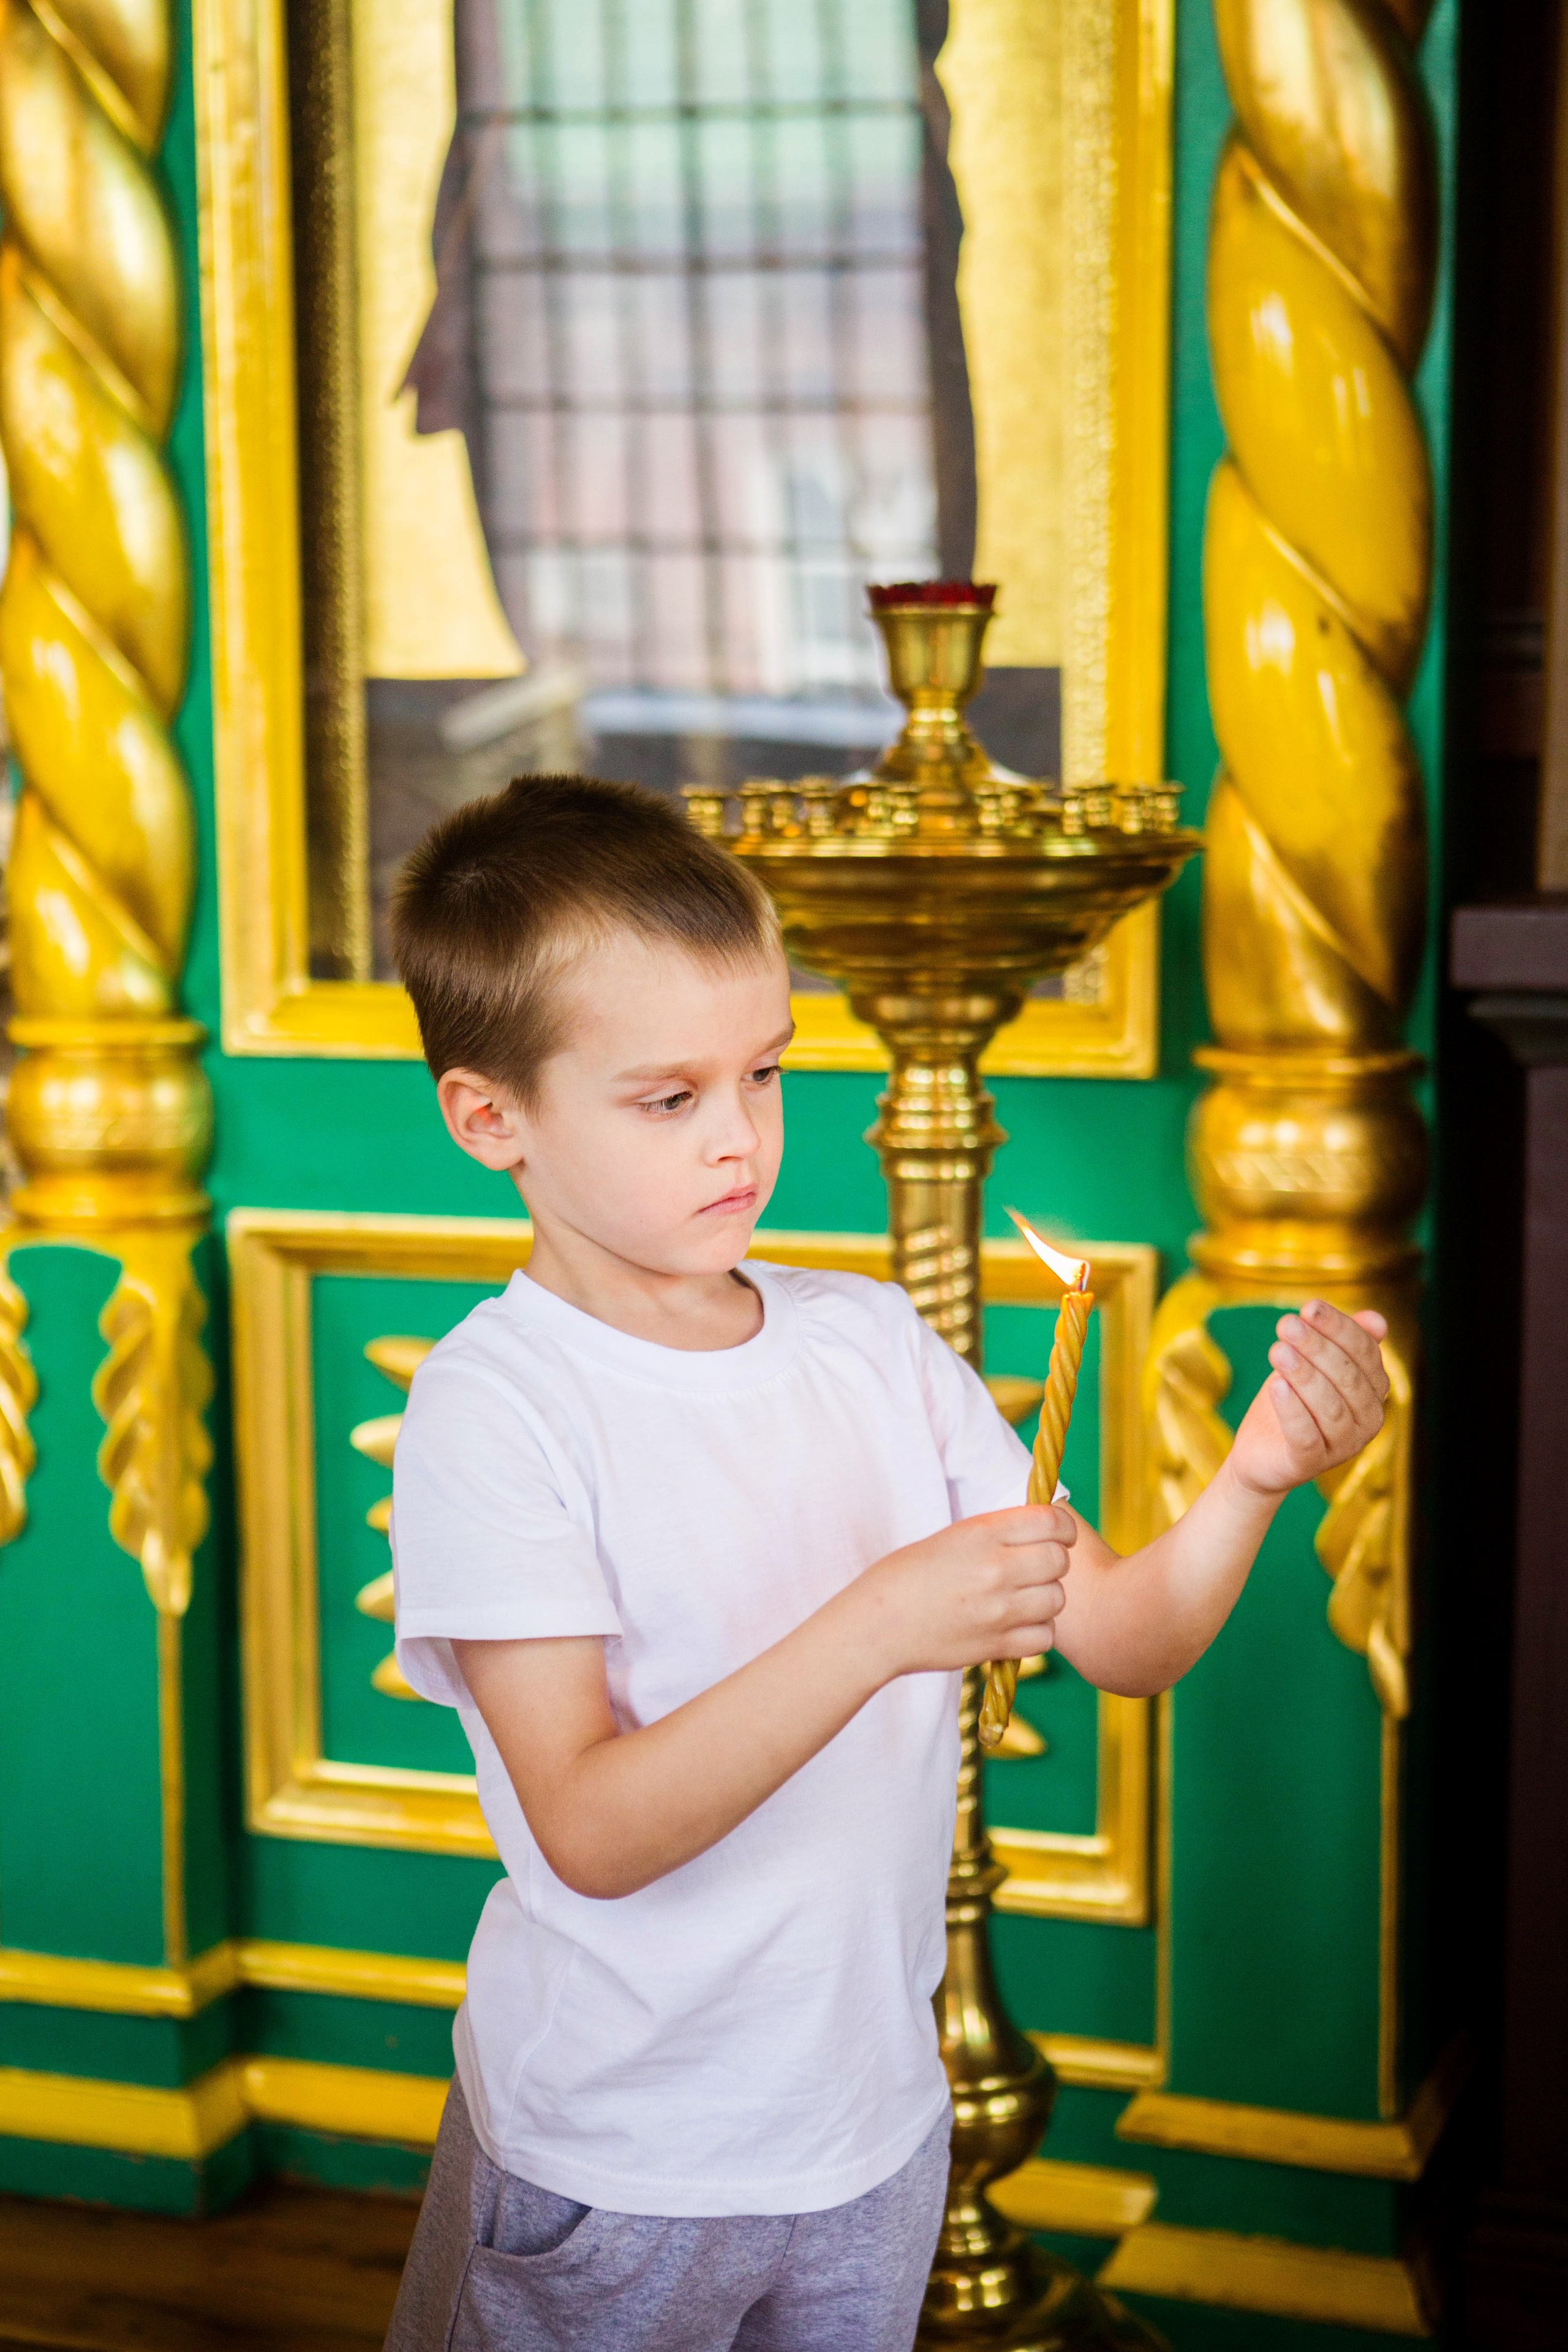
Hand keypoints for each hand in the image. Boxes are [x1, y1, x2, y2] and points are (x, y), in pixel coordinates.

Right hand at [853, 1504, 1074, 1679]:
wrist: (876, 1626)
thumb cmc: (906, 1576)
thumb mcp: (952, 1538)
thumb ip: (997, 1533)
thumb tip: (1039, 1530)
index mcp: (982, 1533)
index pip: (1050, 1521)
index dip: (1063, 1526)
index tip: (1060, 1533)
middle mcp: (996, 1569)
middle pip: (1060, 1560)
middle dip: (1054, 1562)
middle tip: (1037, 1568)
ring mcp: (999, 1610)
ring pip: (1057, 1599)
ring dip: (1046, 1598)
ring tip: (1023, 1599)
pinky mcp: (997, 1645)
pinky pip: (1045, 1637)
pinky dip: (1037, 1631)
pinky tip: (1017, 1626)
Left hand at [1229, 1301, 1389, 1498]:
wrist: (1259, 1450)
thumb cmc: (1291, 1399)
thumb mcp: (1312, 1364)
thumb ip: (1340, 1341)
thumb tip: (1378, 1320)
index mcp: (1374, 1391)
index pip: (1365, 1353)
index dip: (1339, 1327)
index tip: (1309, 1307)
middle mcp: (1368, 1421)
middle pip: (1347, 1377)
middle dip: (1317, 1346)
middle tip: (1286, 1324)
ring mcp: (1343, 1446)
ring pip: (1330, 1407)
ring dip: (1303, 1375)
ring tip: (1277, 1350)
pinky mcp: (1311, 1463)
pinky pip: (1306, 1436)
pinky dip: (1292, 1410)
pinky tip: (1276, 1386)